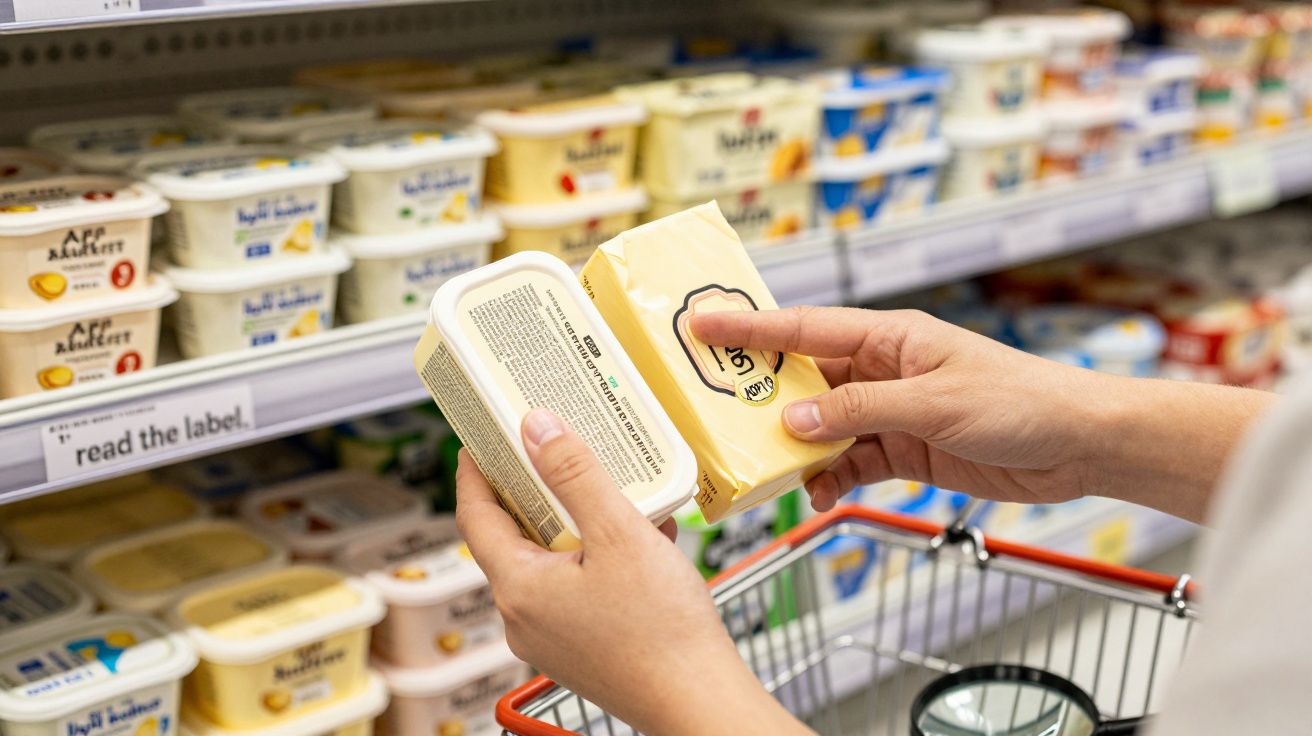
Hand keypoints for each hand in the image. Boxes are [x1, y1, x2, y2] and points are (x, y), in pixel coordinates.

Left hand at [456, 408, 811, 735]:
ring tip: (612, 495)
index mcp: (518, 588)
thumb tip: (535, 428)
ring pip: (550, 561)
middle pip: (513, 537)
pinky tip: (640, 541)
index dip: (476, 471)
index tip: (483, 438)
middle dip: (536, 492)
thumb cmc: (662, 632)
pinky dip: (597, 557)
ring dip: (576, 524)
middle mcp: (523, 618)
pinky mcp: (579, 648)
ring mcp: (550, 637)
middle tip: (553, 452)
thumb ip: (575, 475)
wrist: (698, 701)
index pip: (475, 516)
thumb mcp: (619, 533)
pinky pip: (575, 587)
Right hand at [692, 306, 1272, 521]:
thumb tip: (796, 425)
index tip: (699, 326)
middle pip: (804, 381)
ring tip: (770, 469)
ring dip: (797, 449)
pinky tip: (821, 493)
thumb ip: (862, 412)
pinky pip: (848, 461)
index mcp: (888, 338)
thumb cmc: (1022, 401)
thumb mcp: (936, 404)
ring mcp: (890, 412)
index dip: (748, 328)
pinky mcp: (903, 450)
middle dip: (762, 399)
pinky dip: (830, 478)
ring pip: (821, 428)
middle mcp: (881, 370)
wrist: (1078, 445)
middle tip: (715, 413)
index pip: (804, 328)